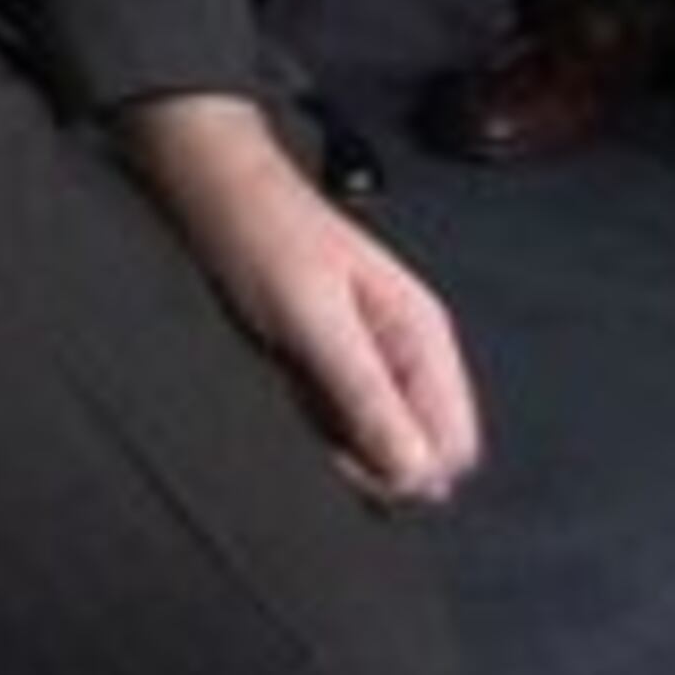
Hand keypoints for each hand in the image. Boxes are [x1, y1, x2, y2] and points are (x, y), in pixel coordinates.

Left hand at [119, 92, 481, 506]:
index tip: (355, 452)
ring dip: (341, 445)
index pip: (454, 444)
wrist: (220, 203)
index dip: (408, 470)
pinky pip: (346, 434)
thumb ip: (366, 396)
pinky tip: (295, 392)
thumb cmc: (268, 240)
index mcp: (423, 335)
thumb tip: (414, 470)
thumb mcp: (316, 322)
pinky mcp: (339, 377)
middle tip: (323, 424)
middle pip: (421, 458)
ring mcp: (374, 369)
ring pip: (380, 451)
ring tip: (303, 394)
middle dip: (373, 464)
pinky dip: (319, 431)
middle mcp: (408, 356)